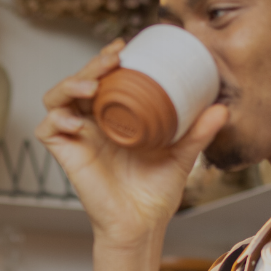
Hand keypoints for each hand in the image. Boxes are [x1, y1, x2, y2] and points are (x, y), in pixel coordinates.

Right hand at [34, 39, 229, 248]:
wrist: (142, 224)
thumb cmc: (157, 191)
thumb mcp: (182, 154)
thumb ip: (199, 132)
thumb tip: (222, 109)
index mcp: (114, 117)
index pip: (103, 78)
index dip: (105, 59)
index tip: (123, 47)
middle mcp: (92, 123)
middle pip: (79, 81)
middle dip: (91, 64)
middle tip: (113, 58)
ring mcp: (77, 137)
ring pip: (56, 98)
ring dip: (69, 85)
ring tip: (91, 86)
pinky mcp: (66, 155)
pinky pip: (48, 129)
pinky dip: (57, 120)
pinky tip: (77, 123)